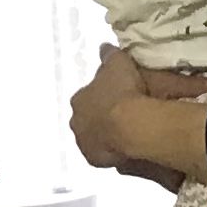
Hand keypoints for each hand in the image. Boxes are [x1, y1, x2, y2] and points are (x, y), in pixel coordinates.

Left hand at [70, 45, 144, 170]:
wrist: (131, 125)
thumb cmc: (122, 91)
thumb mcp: (118, 63)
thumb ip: (109, 55)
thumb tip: (104, 47)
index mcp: (78, 99)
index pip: (87, 96)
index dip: (100, 96)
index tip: (114, 95)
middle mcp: (76, 122)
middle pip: (87, 118)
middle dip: (99, 117)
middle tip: (119, 115)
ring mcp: (84, 143)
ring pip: (93, 137)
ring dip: (104, 135)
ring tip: (124, 132)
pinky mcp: (95, 160)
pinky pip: (103, 154)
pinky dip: (111, 151)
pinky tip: (124, 147)